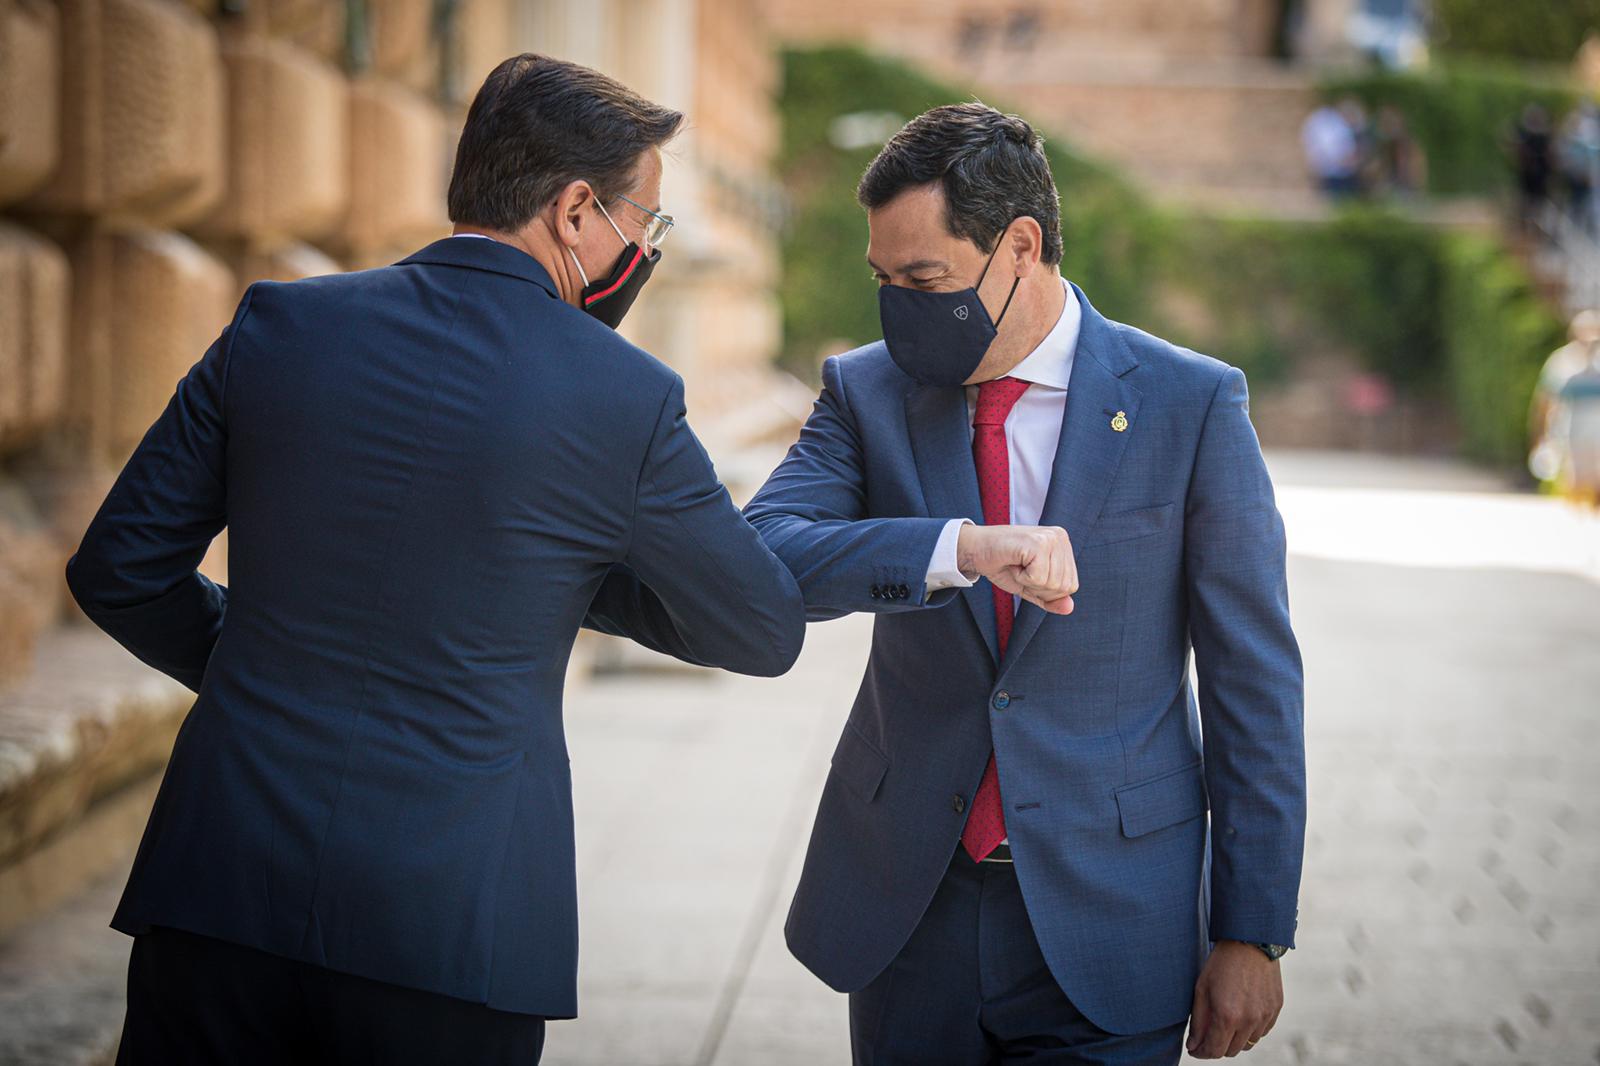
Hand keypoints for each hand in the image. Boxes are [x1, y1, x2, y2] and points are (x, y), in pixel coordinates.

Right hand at [955, 524, 1076, 614]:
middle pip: (1063, 586)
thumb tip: (1069, 608)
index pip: (1071, 585)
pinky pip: (1038, 578)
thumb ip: (1050, 598)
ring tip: (1017, 565)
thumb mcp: (1030, 586)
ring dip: (1028, 582)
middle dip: (1038, 588)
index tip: (1028, 573)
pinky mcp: (1038, 542)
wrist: (974, 550)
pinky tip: (1013, 562)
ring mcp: (1050, 538)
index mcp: (1063, 545)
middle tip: (1020, 570)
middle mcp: (1060, 537)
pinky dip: (1022, 577)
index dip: (1046, 591)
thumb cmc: (1002, 564)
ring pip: (1052, 583)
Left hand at [1185, 940, 1283, 1057]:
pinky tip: (1241, 1015)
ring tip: (1224, 1023)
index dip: (1201, 1052)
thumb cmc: (1221, 964)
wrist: (1250, 943)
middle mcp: (1248, 1020)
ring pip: (1247, 1044)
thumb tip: (1194, 1046)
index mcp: (1227, 1016)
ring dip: (1234, 1040)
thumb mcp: (1201, 989)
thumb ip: (1198, 1022)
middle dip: (1216, 1047)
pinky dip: (1249, 1031)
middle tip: (1207, 1035)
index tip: (1194, 1048)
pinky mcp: (1275, 1010)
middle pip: (1231, 1051)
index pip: (1214, 1051)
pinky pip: (1261, 1032)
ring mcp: (1265, 1017)